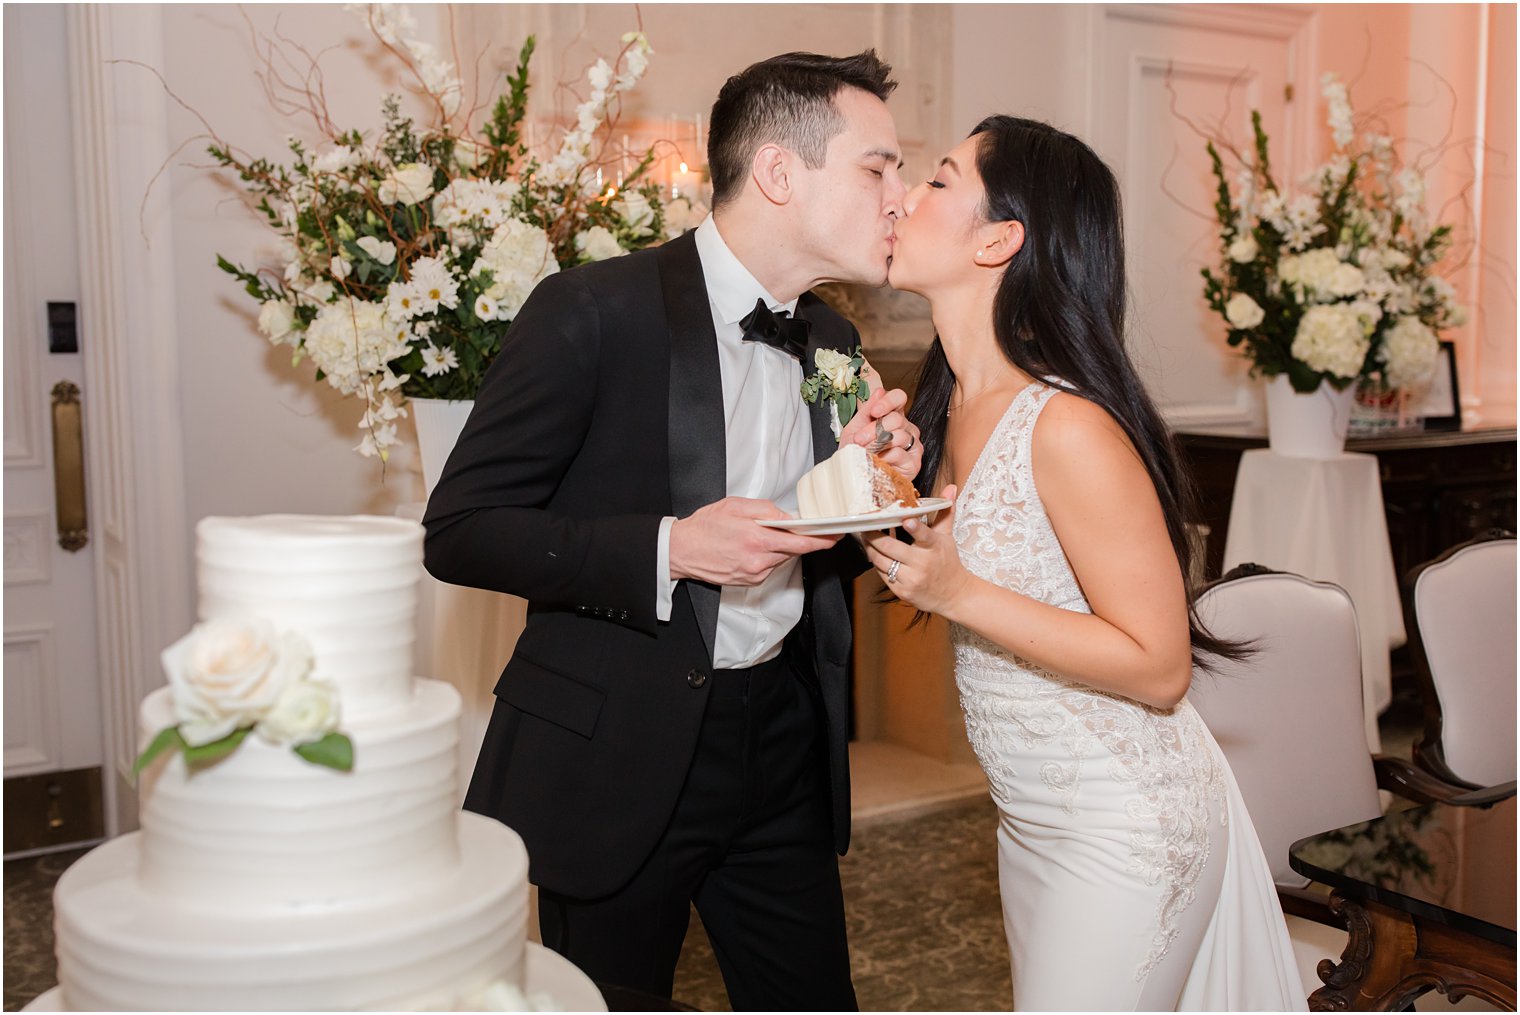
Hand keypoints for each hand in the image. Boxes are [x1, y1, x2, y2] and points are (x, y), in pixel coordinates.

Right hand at [670, 497, 839, 586]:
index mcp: (757, 539)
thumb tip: (787, 516)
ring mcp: (754, 574)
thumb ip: (765, 510)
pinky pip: (769, 567)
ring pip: (781, 559)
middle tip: (795, 528)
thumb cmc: (704, 527)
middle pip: (793, 551)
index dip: (821, 540)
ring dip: (778, 547)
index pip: (800, 543)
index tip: (835, 536)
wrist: (681, 551)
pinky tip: (751, 548)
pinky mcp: (750, 581)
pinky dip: (767, 556)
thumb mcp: (735, 506)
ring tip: (758, 536)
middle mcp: (758, 561)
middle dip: (796, 539)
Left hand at [838, 383, 922, 480]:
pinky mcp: (913, 463)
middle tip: (859, 439)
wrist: (855, 477)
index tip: (875, 411)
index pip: (899, 398)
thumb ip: (866, 411)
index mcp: (893, 416)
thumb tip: (878, 391)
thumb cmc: (857, 453)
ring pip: (899, 436)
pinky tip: (877, 462)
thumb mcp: (855, 429)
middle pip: (897, 419)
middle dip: (873, 429)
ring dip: (876, 444)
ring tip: (865, 452)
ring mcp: (913, 446)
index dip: (888, 401)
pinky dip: (883, 458)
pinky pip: (899, 454)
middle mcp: (906, 429)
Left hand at [861, 485, 967, 614]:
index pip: (925, 535)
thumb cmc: (947, 561)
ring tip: (866, 537)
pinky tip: (875, 553)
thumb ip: (944, 512)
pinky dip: (877, 562)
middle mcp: (922, 564)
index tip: (907, 519)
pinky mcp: (903, 592)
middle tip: (865, 525)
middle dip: (873, 535)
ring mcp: (911, 579)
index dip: (915, 528)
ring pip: (881, 561)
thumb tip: (951, 488)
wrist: (954, 595)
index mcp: (934, 547)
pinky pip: (882, 574)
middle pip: (890, 548)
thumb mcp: (947, 537)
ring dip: (870, 548)